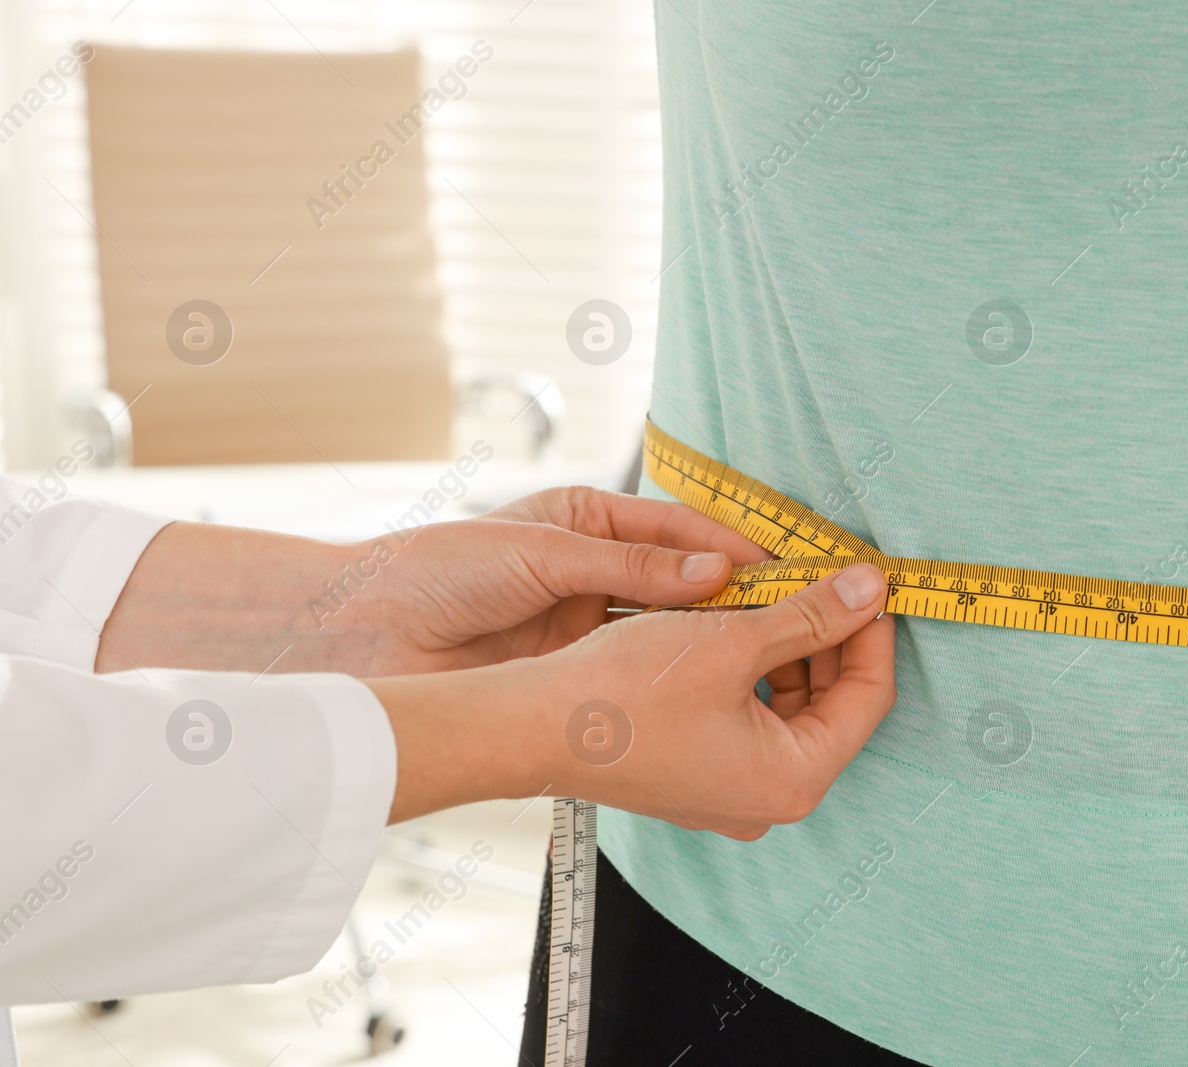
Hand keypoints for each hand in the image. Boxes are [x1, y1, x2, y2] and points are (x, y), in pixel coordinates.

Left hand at [353, 486, 771, 674]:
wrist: (367, 633)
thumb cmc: (440, 570)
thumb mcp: (541, 553)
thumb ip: (628, 567)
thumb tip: (714, 576)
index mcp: (587, 517)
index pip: (679, 530)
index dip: (732, 548)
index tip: (784, 569)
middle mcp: (593, 567)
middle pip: (682, 581)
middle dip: (735, 595)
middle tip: (793, 613)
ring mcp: (585, 620)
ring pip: (666, 626)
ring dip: (712, 636)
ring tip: (766, 650)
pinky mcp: (573, 666)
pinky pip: (637, 664)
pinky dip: (674, 669)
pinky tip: (712, 680)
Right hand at [370, 563, 895, 836]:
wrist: (531, 726)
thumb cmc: (626, 690)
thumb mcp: (732, 640)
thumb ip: (811, 614)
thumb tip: (871, 588)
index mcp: (794, 778)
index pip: (868, 696)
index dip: (872, 628)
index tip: (867, 577)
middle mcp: (769, 799)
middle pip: (833, 703)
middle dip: (831, 634)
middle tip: (825, 573)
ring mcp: (732, 794)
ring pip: (790, 707)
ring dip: (791, 645)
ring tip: (781, 586)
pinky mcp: (699, 776)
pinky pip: (751, 718)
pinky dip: (754, 669)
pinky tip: (740, 620)